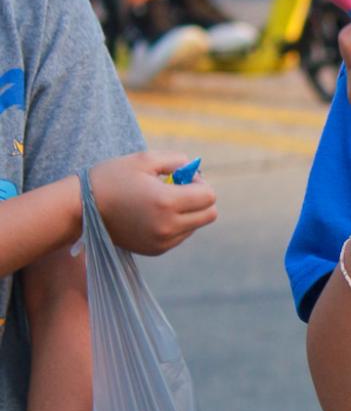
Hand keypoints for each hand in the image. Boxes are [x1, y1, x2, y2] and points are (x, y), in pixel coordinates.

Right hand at [89, 151, 217, 254]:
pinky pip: (180, 236)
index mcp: (167, 202)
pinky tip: (153, 213)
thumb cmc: (112, 178)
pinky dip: (175, 224)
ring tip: (161, 200)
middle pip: (209, 215)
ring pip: (195, 226)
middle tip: (178, 187)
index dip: (200, 182)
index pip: (209, 197)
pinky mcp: (156, 250)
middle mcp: (168, 227)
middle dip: (200, 198)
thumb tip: (196, 171)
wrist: (82, 208)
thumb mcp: (144, 159)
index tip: (182, 176)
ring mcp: (162, 242)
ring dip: (188, 212)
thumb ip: (176, 160)